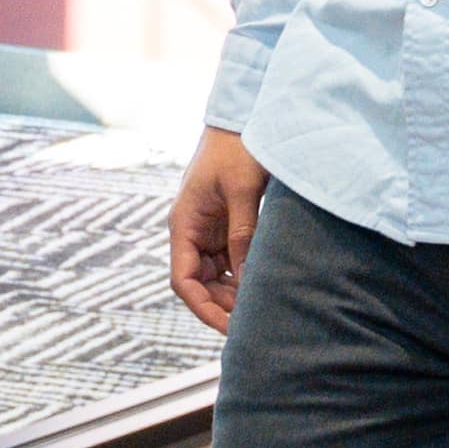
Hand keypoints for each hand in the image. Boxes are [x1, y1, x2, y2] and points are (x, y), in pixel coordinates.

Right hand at [169, 126, 265, 332]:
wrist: (242, 119)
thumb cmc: (236, 149)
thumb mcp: (241, 190)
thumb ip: (243, 233)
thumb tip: (249, 276)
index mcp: (184, 224)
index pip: (183, 281)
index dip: (202, 308)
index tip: (228, 327)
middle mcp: (192, 232)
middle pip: (200, 284)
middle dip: (223, 305)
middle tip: (256, 320)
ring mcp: (208, 231)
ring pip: (216, 277)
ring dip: (235, 293)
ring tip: (264, 305)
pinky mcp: (226, 226)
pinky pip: (231, 262)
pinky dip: (245, 276)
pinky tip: (265, 285)